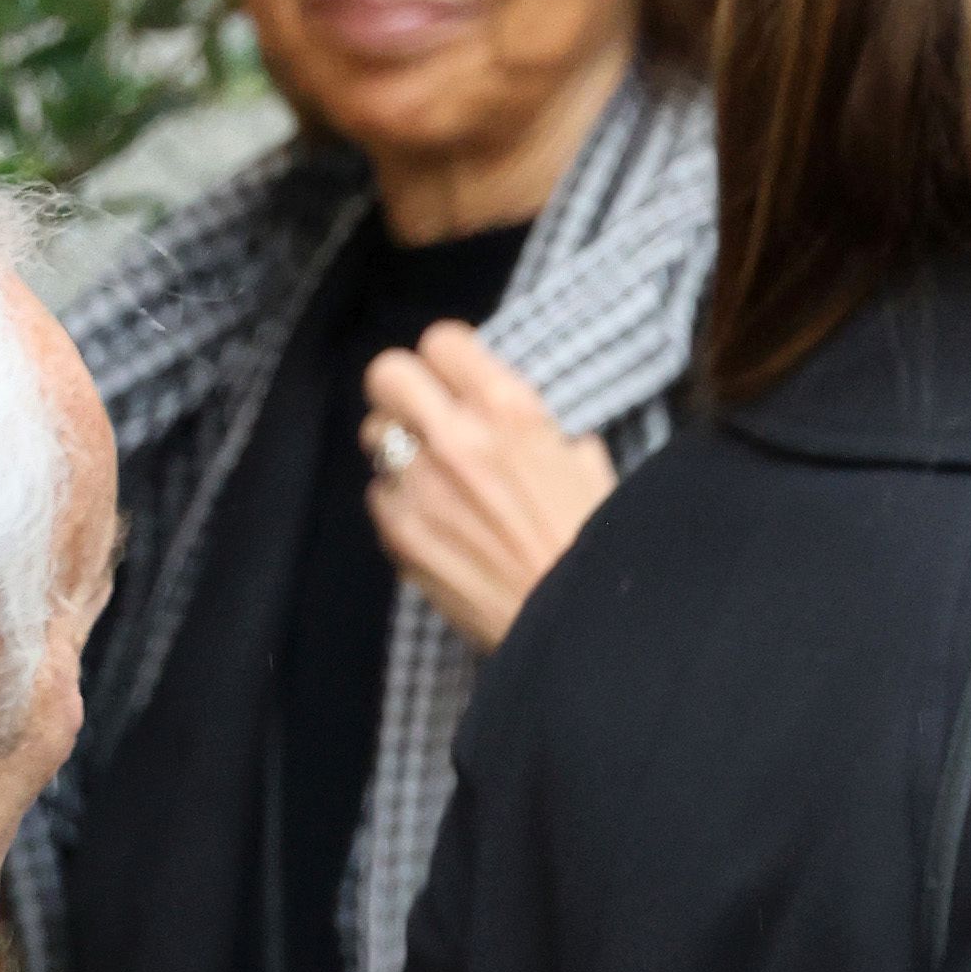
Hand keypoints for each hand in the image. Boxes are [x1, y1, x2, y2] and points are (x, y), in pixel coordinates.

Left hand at [360, 322, 614, 651]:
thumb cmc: (595, 548)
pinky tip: (439, 527)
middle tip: (424, 414)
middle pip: (386, 372)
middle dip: (403, 390)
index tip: (456, 377)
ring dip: (399, 450)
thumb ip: (544, 434)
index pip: (441, 340)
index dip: (448, 359)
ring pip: (375, 436)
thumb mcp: (588, 470)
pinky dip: (403, 506)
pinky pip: (380, 497)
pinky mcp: (400, 533)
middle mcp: (456, 437)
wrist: (580, 631)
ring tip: (434, 479)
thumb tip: (530, 430)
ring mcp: (420, 486)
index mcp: (509, 410)